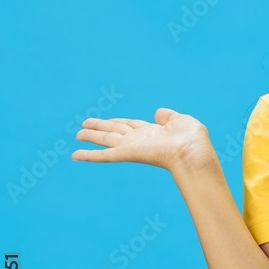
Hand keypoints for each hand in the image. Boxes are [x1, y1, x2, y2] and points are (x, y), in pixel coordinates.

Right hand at [71, 108, 214, 173]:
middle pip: (115, 131)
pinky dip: (88, 155)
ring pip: (106, 140)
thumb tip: (158, 113)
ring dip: (91, 137)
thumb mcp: (182, 120)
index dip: (119, 122)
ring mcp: (132, 147)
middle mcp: (140, 140)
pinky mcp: (126, 154)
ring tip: (78, 134)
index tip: (108, 121)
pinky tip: (75, 155)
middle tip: (84, 125)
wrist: (192, 153)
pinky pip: (103, 155)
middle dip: (100, 127)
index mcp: (153, 132)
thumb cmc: (192, 139)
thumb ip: (168, 115)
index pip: (131, 125)